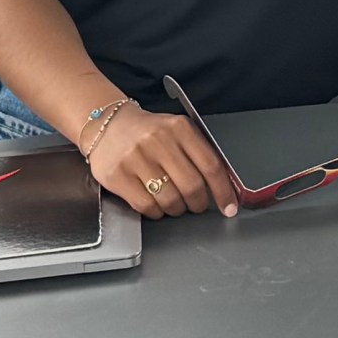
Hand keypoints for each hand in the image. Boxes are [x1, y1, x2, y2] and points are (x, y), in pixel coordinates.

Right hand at [79, 100, 238, 219]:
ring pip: (170, 200)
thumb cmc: (149, 133)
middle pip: (192, 186)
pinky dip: (156, 212)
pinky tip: (156, 203)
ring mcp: (136, 158)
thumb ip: (200, 154)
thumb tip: (224, 187)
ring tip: (173, 202)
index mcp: (180, 128)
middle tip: (196, 205)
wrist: (107, 125)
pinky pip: (147, 206)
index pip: (211, 166)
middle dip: (198, 203)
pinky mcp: (118, 175)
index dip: (223, 191)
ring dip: (177, 209)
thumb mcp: (177, 132)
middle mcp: (159, 141)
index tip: (229, 207)